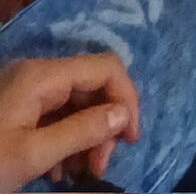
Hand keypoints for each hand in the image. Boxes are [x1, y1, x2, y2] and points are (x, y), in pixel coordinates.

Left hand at [0, 54, 137, 191]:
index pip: (105, 68)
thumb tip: (123, 115)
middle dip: (105, 124)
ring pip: (77, 102)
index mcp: (43, 76)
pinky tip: (60, 171)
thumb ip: (81, 131)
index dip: (127, 98)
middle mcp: (38, 73)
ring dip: (88, 136)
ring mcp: (26, 90)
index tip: (131, 140)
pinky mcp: (18, 108)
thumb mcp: (32, 155)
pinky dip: (68, 139)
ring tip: (82, 173)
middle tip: (99, 167)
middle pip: (92, 86)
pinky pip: (57, 114)